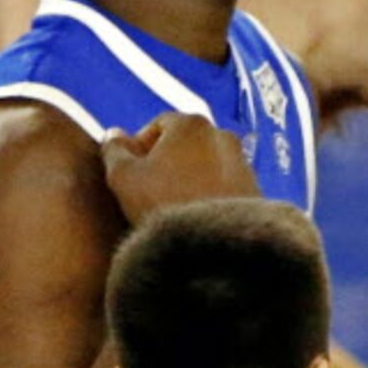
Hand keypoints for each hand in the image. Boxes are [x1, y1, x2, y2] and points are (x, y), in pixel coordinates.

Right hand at [100, 114, 259, 223]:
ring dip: (189, 178)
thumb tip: (113, 134)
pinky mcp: (254, 189)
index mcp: (190, 123)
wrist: (217, 245)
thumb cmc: (165, 204)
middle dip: (166, 162)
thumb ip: (114, 150)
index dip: (140, 148)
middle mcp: (222, 135)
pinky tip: (196, 217)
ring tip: (173, 207)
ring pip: (205, 165)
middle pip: (184, 143)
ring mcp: (242, 161)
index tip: (131, 174)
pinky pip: (223, 185)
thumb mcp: (123, 178)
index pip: (158, 125)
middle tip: (149, 192)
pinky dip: (209, 194)